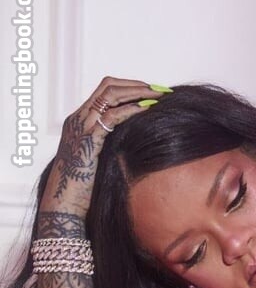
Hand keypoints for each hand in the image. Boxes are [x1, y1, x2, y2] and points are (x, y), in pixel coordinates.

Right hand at [38, 76, 170, 229]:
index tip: (150, 93)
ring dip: (137, 93)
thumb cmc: (81, 187)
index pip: (104, 91)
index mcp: (79, 120)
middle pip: (108, 86)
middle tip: (159, 91)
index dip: (129, 87)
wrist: (64, 202)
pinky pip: (110, 117)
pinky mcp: (88, 140)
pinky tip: (146, 111)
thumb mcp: (96, 159)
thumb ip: (108, 146)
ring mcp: (81, 127)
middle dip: (136, 85)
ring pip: (109, 95)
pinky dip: (130, 110)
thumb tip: (132, 143)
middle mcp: (78, 118)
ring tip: (158, 97)